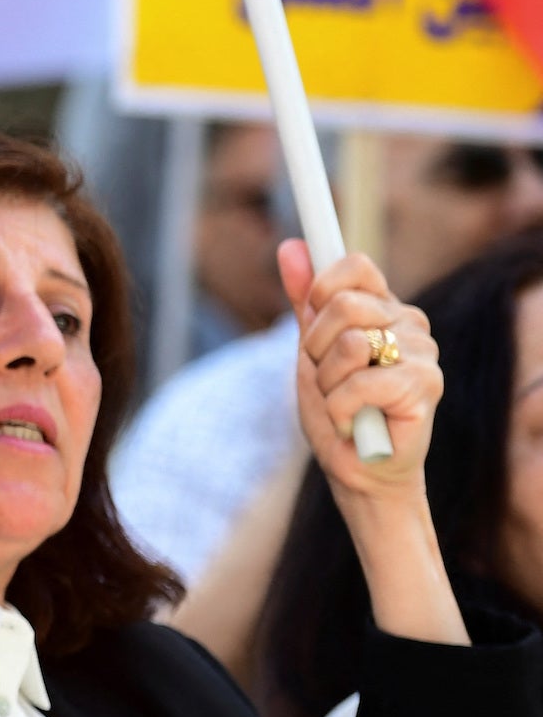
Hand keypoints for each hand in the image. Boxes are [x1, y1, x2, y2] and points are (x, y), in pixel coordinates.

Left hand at [279, 241, 439, 500]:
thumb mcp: (311, 351)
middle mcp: (410, 324)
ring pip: (349, 344)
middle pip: (342, 304)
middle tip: (328, 379)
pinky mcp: (426, 386)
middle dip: (315, 349)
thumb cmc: (338, 411)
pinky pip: (361, 382)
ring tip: (343, 404)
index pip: (355, 267)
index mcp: (384, 310)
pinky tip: (354, 424)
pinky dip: (341, 409)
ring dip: (327, 383)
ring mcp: (423, 353)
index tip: (313, 312)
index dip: (322, 287)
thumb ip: (306, 301)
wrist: (358, 470)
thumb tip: (289, 246)